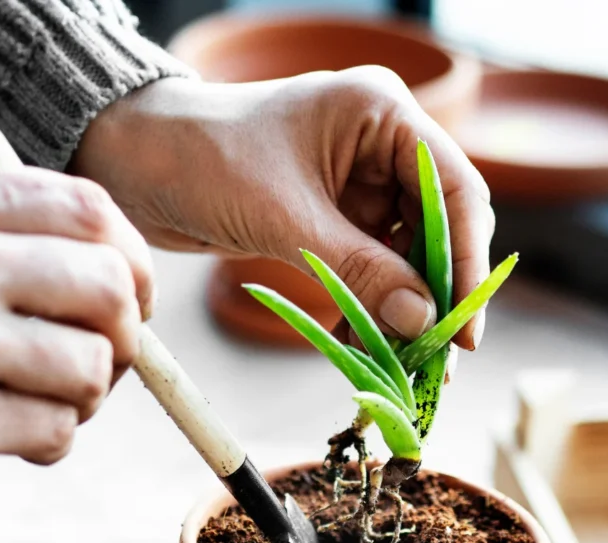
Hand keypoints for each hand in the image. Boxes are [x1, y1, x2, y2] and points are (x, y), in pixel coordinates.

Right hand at [0, 164, 152, 464]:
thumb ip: (6, 236)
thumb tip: (126, 285)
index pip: (87, 211)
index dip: (135, 256)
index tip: (137, 293)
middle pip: (108, 289)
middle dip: (127, 331)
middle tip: (107, 350)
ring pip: (92, 368)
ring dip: (90, 391)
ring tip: (54, 392)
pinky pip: (56, 430)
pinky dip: (53, 437)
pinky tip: (17, 430)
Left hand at [72, 67, 493, 346]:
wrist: (138, 164)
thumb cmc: (203, 160)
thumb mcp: (287, 218)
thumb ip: (360, 268)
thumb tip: (422, 319)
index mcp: (381, 114)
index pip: (456, 189)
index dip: (469, 261)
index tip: (465, 323)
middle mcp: (379, 144)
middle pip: (438, 227)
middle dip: (437, 294)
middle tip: (440, 358)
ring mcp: (357, 182)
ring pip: (404, 253)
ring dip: (405, 308)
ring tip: (408, 364)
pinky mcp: (333, 216)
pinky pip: (370, 265)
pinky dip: (371, 304)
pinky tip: (369, 344)